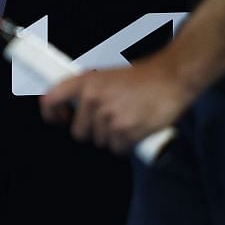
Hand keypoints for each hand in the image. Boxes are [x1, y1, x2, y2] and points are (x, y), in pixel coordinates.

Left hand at [40, 55, 195, 152]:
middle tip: (113, 119)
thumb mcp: (108, 75)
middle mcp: (92, 98)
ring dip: (113, 138)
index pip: (51, 100)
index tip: (58, 119)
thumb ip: (89, 91)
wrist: (173, 78)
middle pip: (79, 132)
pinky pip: (117, 149)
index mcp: (85, 81)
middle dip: (94, 131)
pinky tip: (137, 128)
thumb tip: (73, 108)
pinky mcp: (124, 131)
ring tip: (129, 118)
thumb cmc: (144, 78)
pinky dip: (127, 145)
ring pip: (100, 142)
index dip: (51, 114)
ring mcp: (107, 116)